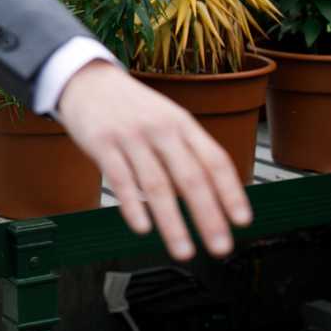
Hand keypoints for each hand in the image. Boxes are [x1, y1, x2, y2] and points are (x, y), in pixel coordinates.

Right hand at [55, 59, 252, 261]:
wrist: (88, 80)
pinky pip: (121, 180)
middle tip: (220, 247)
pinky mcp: (102, 144)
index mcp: (183, 124)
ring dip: (173, 223)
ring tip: (184, 250)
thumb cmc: (133, 108)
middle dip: (208, 217)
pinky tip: (143, 228)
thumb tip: (217, 195)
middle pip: (190, 177)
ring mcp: (131, 136)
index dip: (231, 192)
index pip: (215, 160)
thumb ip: (189, 151)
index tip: (242, 221)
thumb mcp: (168, 118)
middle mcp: (161, 129)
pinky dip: (133, 206)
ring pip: (157, 185)